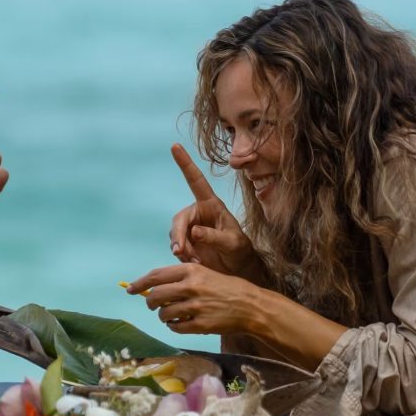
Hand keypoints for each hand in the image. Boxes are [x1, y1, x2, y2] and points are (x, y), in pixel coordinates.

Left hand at [126, 262, 264, 339]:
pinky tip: (181, 323)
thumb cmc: (228, 288)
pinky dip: (174, 326)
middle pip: (155, 296)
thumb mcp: (206, 273)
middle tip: (152, 306)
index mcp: (191, 270)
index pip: (156, 276)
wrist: (251, 306)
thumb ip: (182, 278)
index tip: (130, 289)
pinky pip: (176, 327)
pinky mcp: (200, 324)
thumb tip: (155, 287)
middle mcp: (191, 287)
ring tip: (171, 315)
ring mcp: (195, 307)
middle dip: (150, 302)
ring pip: (164, 313)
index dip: (140, 283)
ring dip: (163, 316)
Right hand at [167, 144, 264, 279]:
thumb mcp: (233, 244)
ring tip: (197, 260)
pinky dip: (183, 256)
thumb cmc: (240, 251)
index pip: (196, 181)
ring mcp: (190, 228)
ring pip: (175, 235)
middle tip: (181, 252)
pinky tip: (196, 262)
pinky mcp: (185, 242)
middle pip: (179, 219)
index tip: (175, 146)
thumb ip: (215, 237)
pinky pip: (176, 246)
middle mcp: (198, 213)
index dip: (185, 163)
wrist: (237, 269)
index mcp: (212, 204)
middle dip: (178, 235)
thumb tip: (194, 232)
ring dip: (182, 249)